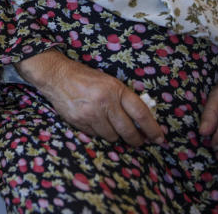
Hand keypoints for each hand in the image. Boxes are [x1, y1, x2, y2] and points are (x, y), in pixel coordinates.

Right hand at [16, 49, 164, 145]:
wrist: (57, 76)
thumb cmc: (85, 77)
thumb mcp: (109, 82)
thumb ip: (124, 98)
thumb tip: (141, 119)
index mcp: (116, 89)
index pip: (141, 114)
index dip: (153, 129)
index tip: (160, 138)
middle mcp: (105, 103)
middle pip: (129, 131)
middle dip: (136, 139)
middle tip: (139, 141)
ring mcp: (92, 114)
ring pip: (113, 137)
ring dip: (115, 135)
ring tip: (112, 127)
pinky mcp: (80, 123)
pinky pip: (97, 136)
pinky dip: (100, 133)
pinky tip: (96, 122)